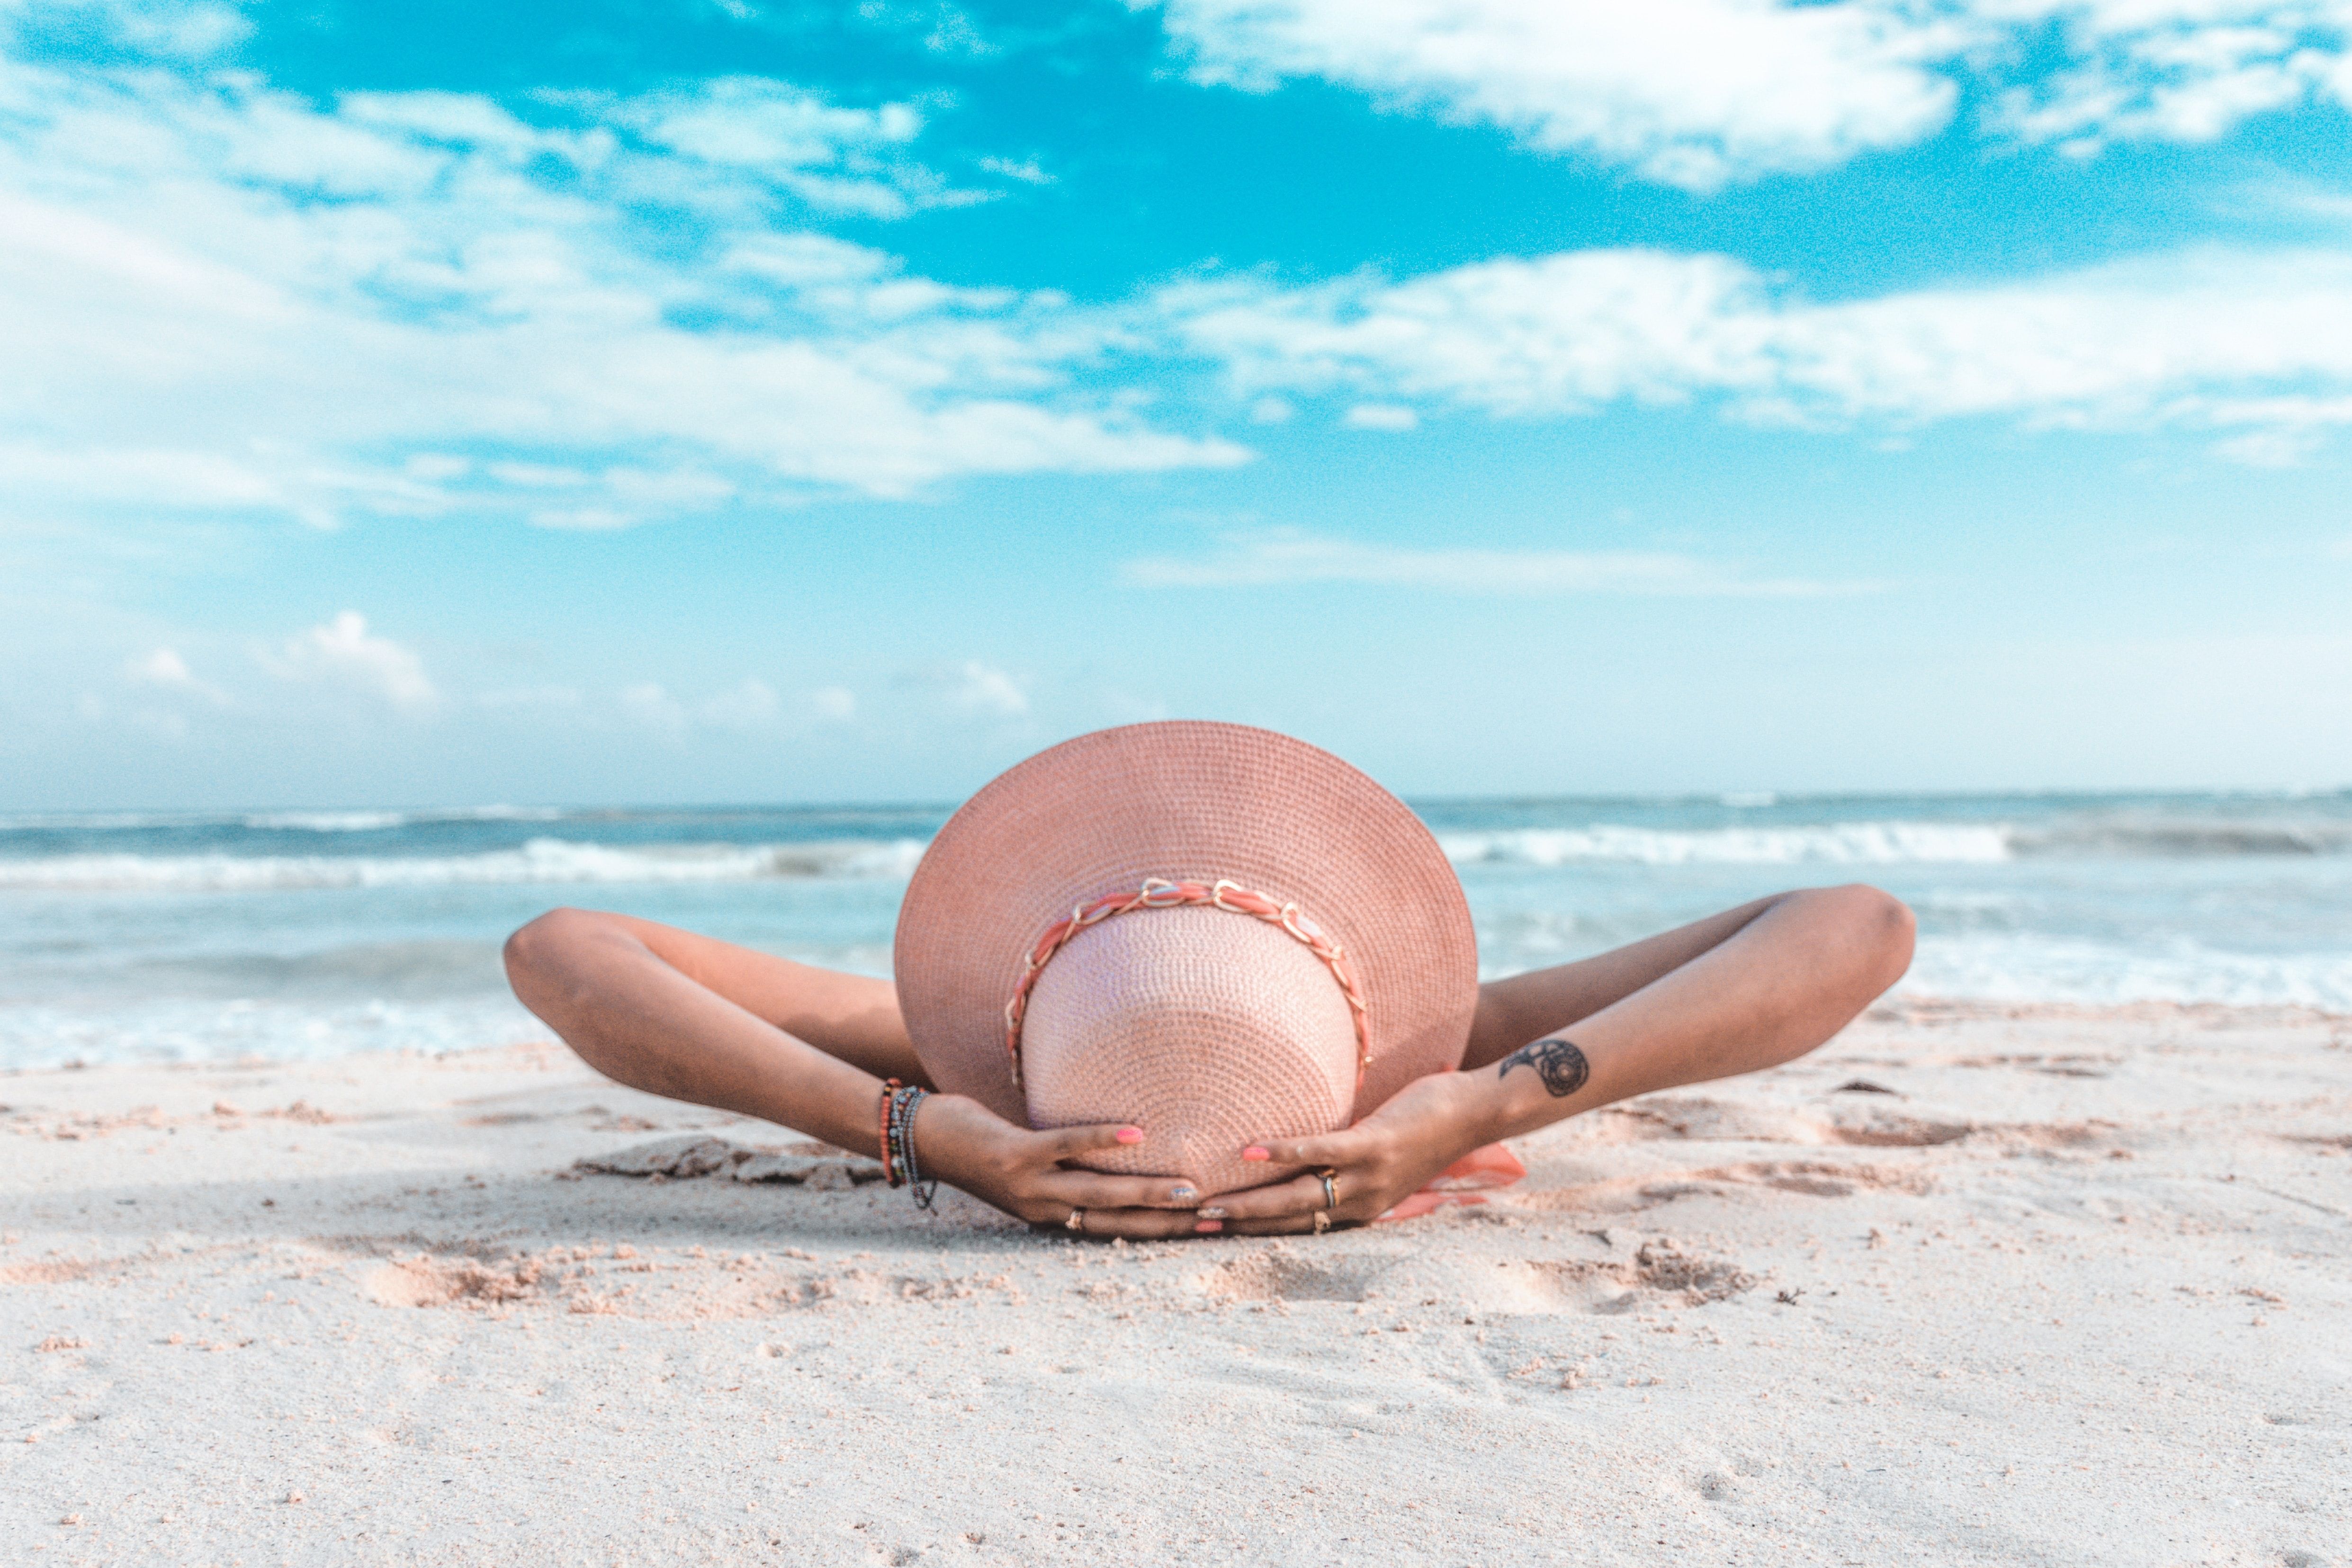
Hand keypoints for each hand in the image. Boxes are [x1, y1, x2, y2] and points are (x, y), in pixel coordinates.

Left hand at [911, 1094, 1206, 1238]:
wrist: (918, 1140)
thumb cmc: (981, 1146)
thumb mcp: (1028, 1167)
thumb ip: (1067, 1166)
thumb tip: (1116, 1152)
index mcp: (1051, 1216)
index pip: (1115, 1231)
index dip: (1160, 1232)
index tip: (1209, 1228)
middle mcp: (1043, 1209)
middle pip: (1114, 1222)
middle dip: (1165, 1222)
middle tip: (1216, 1218)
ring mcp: (1029, 1184)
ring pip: (1097, 1193)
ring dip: (1145, 1193)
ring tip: (1189, 1190)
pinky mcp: (1014, 1155)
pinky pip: (1064, 1146)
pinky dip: (1101, 1140)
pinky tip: (1136, 1135)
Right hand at [1204, 1070, 1492, 1234]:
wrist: (1477, 1113)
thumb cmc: (1423, 1129)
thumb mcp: (1378, 1160)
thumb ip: (1339, 1164)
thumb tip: (1296, 1156)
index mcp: (1357, 1210)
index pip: (1294, 1230)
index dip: (1249, 1235)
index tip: (1204, 1236)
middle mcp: (1359, 1203)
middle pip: (1286, 1222)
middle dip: (1237, 1226)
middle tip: (1186, 1230)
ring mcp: (1367, 1177)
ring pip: (1297, 1197)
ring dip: (1249, 1201)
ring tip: (1206, 1202)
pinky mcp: (1374, 1145)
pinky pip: (1322, 1151)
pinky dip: (1284, 1152)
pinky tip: (1250, 1152)